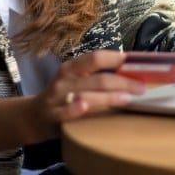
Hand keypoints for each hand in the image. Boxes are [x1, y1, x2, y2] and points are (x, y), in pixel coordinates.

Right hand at [30, 49, 145, 138]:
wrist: (33, 117)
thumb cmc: (63, 96)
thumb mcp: (76, 80)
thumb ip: (96, 76)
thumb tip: (131, 72)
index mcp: (72, 67)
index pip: (97, 57)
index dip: (117, 58)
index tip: (137, 60)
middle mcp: (65, 79)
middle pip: (98, 78)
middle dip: (122, 81)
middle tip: (142, 87)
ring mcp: (57, 97)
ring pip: (86, 94)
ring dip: (108, 97)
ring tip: (127, 98)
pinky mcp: (52, 115)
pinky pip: (65, 111)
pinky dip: (75, 108)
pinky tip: (85, 107)